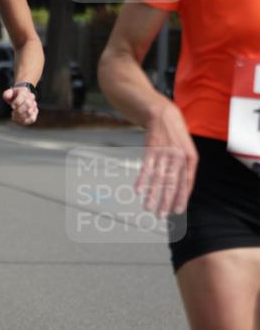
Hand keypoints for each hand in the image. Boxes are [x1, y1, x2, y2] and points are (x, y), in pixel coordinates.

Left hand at [2, 85, 37, 125]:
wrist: (20, 98)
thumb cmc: (14, 96)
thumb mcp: (9, 93)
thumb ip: (7, 94)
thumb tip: (7, 96)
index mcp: (24, 91)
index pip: (23, 95)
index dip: (17, 102)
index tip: (12, 106)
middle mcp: (31, 97)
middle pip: (28, 104)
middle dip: (19, 110)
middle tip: (14, 111)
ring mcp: (34, 105)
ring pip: (30, 112)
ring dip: (20, 116)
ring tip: (15, 115)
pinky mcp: (34, 113)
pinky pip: (32, 119)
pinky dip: (24, 121)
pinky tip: (19, 119)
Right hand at [135, 100, 198, 217]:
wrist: (164, 114)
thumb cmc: (176, 135)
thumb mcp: (187, 149)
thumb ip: (185, 168)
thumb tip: (182, 190)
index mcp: (190, 158)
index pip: (187, 182)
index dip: (182, 198)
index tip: (177, 211)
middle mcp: (178, 157)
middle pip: (172, 184)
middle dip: (166, 201)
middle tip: (161, 215)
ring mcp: (164, 153)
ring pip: (158, 178)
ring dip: (152, 194)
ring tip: (148, 207)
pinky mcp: (151, 149)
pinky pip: (146, 167)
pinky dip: (142, 179)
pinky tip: (138, 190)